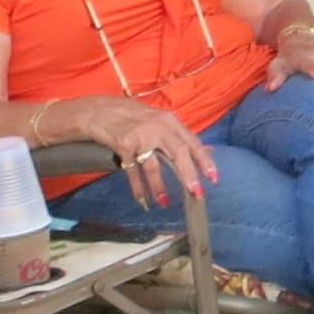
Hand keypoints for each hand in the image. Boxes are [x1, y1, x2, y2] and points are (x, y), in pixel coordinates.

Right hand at [83, 97, 219, 209]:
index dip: (204, 160)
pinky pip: (133, 170)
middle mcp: (158, 127)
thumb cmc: (133, 116)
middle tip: (196, 193)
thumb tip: (207, 150)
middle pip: (178, 153)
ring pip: (154, 165)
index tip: (213, 177)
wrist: (99, 110)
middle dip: (188, 174)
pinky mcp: (123, 145)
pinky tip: (142, 199)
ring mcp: (140, 136)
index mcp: (170, 121)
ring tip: (165, 203)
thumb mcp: (161, 121)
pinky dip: (138, 186)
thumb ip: (181, 137)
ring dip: (159, 186)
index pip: (192, 142)